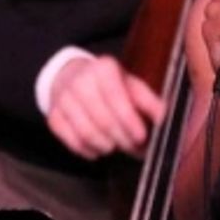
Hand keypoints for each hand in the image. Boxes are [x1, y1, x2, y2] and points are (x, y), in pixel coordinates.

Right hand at [46, 55, 164, 159]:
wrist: (70, 76)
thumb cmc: (108, 85)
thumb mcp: (131, 86)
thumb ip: (149, 102)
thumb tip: (166, 120)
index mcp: (103, 68)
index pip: (116, 98)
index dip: (130, 121)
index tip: (142, 137)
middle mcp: (79, 80)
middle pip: (103, 120)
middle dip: (122, 139)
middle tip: (134, 148)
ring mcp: (63, 98)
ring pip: (87, 133)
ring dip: (106, 146)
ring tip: (116, 146)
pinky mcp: (53, 116)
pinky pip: (71, 141)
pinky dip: (87, 150)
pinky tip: (98, 149)